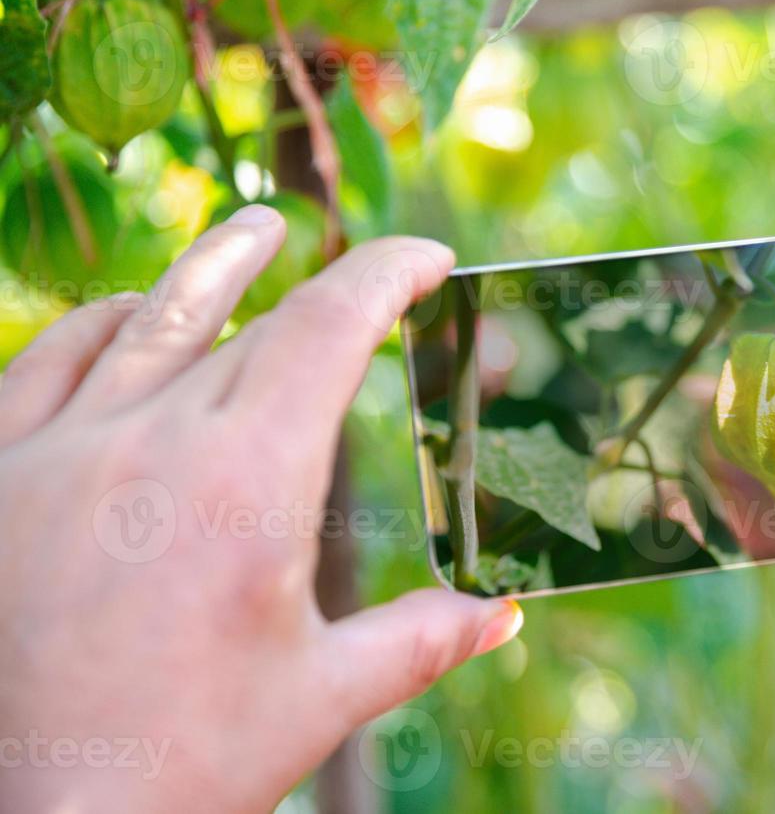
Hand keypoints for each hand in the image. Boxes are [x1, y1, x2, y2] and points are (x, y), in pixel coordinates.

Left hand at [0, 208, 521, 809]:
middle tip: (360, 260)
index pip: (331, 326)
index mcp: (250, 479)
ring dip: (211, 269)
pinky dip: (96, 324)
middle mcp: (152, 439)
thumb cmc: (181, 765)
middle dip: (320, 276)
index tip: (429, 258)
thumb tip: (507, 615)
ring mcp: (59, 451)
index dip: (388, 272)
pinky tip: (122, 315)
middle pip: (252, 317)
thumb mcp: (322, 698)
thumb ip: (424, 639)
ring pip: (145, 319)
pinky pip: (42, 363)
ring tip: (250, 235)